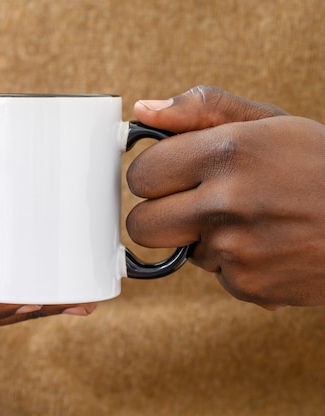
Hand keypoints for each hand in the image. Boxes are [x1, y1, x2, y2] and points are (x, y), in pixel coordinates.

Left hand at [127, 85, 324, 308]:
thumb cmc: (318, 165)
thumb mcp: (267, 121)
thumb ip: (201, 109)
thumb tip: (143, 110)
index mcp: (225, 152)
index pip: (140, 175)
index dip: (152, 176)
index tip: (169, 175)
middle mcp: (225, 203)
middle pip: (140, 224)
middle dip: (159, 214)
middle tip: (191, 203)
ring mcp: (236, 249)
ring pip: (179, 250)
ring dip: (200, 237)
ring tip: (247, 219)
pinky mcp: (248, 286)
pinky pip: (214, 274)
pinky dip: (232, 263)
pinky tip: (266, 244)